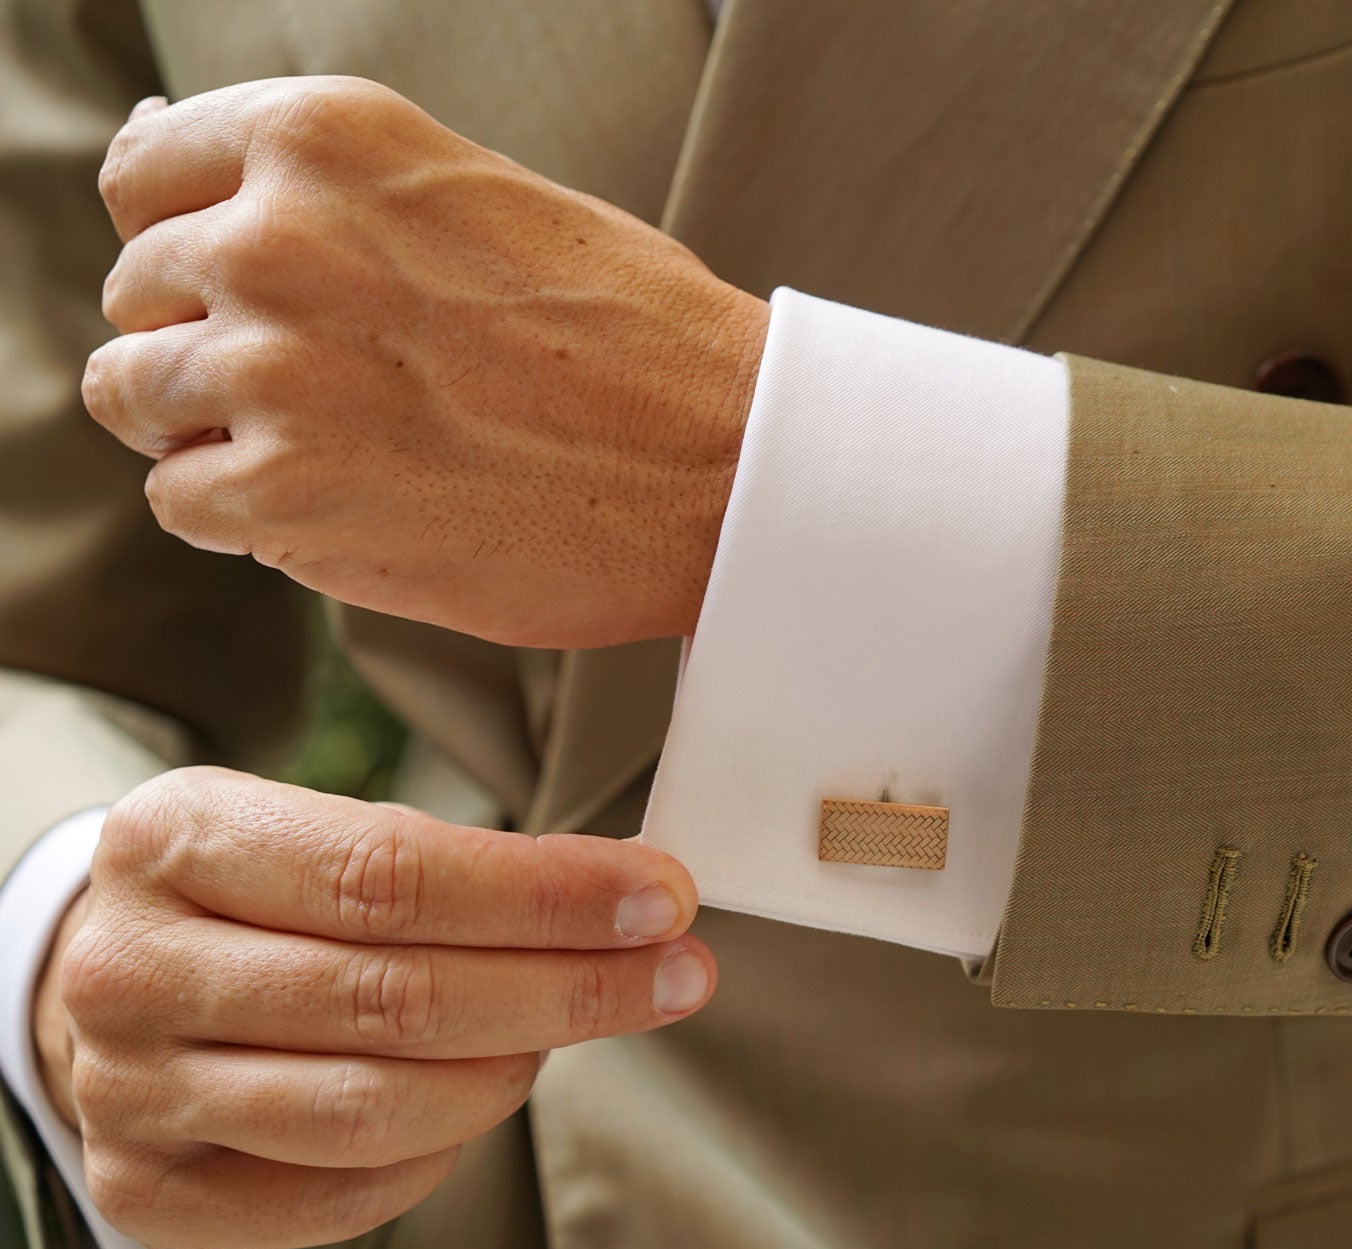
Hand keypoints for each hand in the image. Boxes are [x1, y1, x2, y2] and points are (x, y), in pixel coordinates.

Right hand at [32, 767, 712, 1248]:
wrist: (115, 984)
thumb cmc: (258, 899)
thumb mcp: (321, 832)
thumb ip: (457, 863)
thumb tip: (634, 897)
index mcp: (175, 840)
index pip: (389, 874)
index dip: (544, 894)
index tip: (661, 897)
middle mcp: (132, 967)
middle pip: (394, 996)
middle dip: (568, 987)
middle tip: (676, 972)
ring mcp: (128, 1089)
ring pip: (374, 1106)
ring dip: (515, 1071)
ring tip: (577, 1028)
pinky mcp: (149, 1191)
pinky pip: (342, 1192)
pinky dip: (442, 1151)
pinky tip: (486, 1095)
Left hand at [82, 77, 769, 648]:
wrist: (727, 463)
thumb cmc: (635, 338)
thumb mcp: (479, 199)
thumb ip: (327, 192)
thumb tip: (168, 175)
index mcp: (328, 141)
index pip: (145, 175)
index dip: (185, 241)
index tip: (241, 289)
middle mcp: (277, 236)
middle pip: (138, 291)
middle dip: (207, 342)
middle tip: (326, 389)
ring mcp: (272, 367)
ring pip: (134, 395)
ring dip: (211, 430)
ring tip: (329, 450)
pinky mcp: (286, 492)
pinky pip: (180, 500)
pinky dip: (241, 514)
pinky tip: (339, 503)